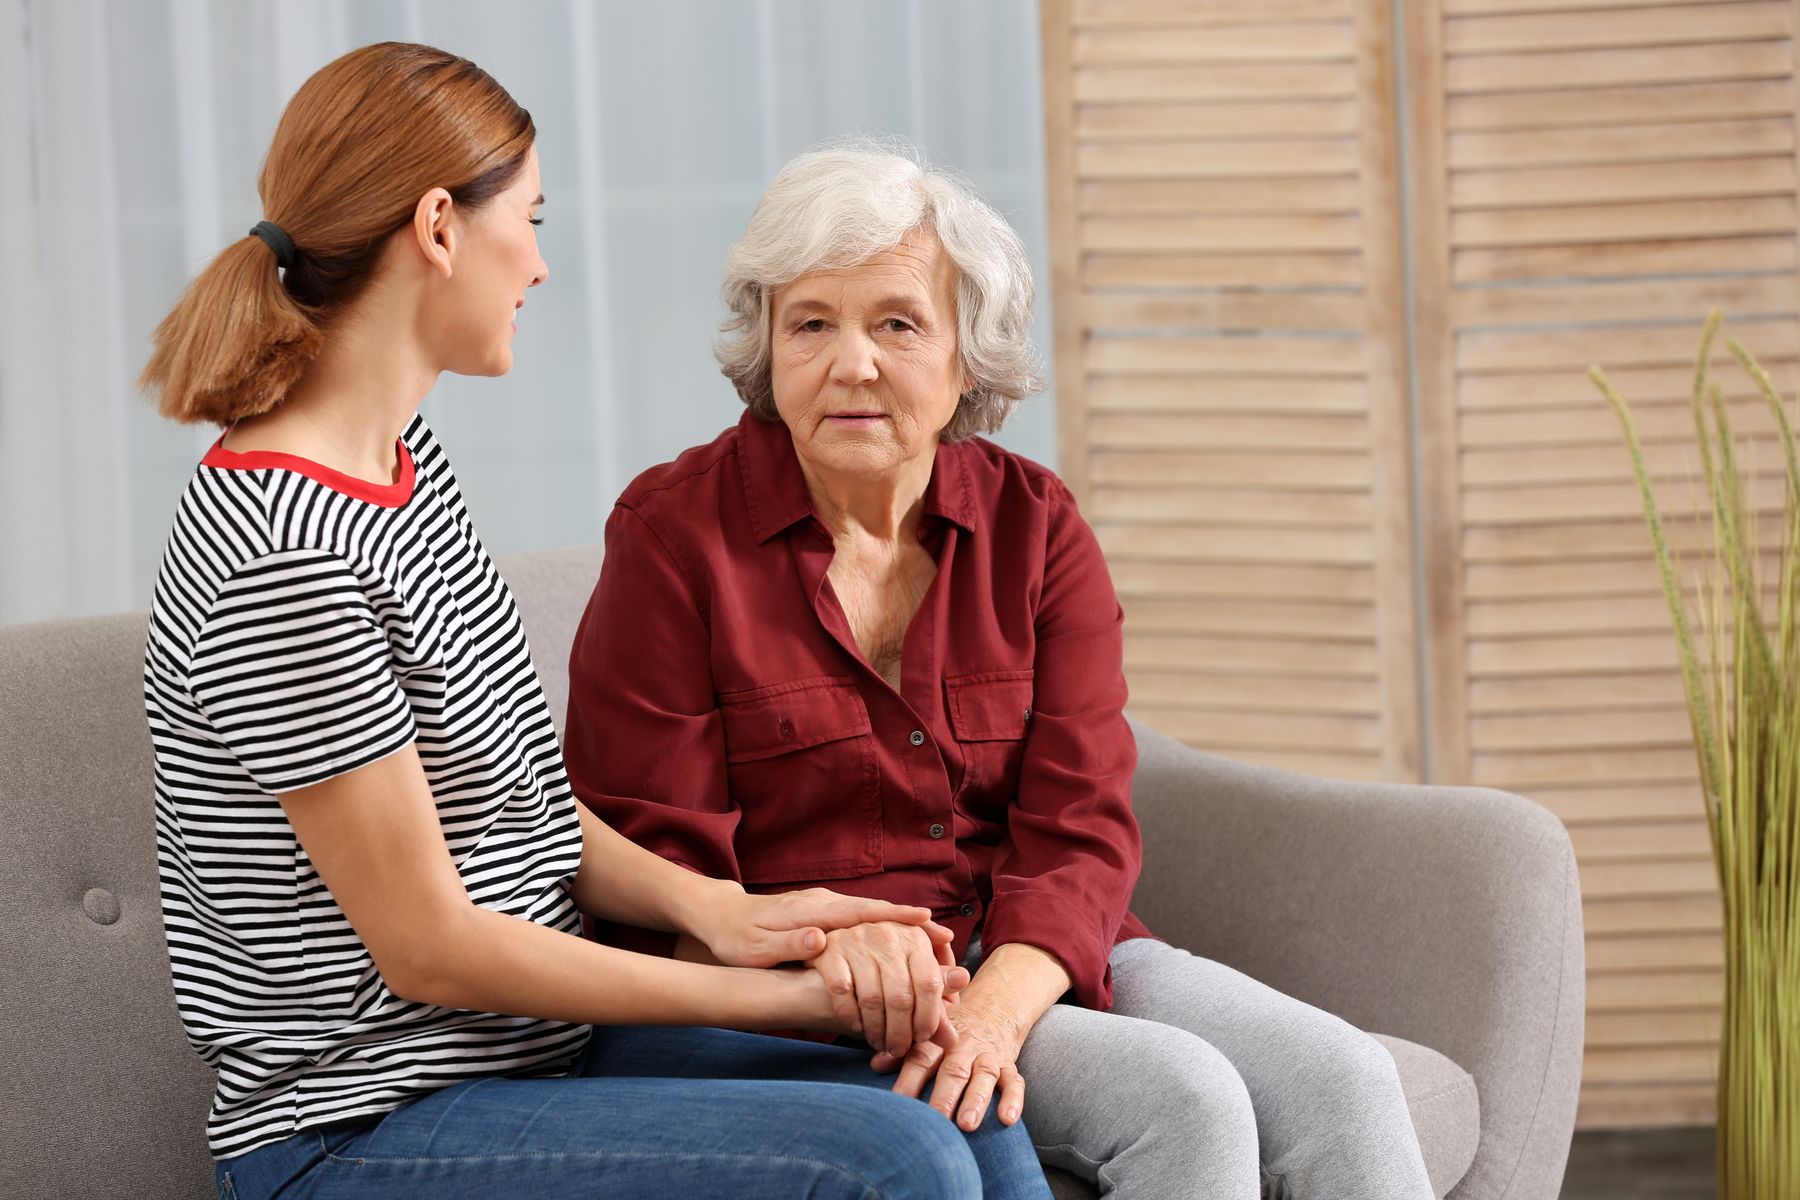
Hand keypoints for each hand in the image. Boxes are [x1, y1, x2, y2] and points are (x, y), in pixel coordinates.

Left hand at [697, 885, 946, 969]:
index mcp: (813, 911)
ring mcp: (826, 906)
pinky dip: (885, 929)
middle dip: (912, 924)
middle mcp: (825, 903)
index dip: (896, 918)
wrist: (720, 917)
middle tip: (947, 940)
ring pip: (872, 916)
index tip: (928, 921)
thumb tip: (822, 939)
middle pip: (877, 912)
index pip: (862, 912)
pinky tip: (902, 943)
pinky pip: (861, 921)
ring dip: (903, 928)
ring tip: (936, 945)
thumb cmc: (736, 939)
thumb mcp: (756, 948)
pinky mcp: (824, 914)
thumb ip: (789, 943)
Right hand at [808, 920, 966, 1058]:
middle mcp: (888, 935)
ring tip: (880, 1044)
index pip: (929, 984)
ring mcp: (858, 941)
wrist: (833, 937)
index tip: (924, 1037)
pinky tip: (857, 1026)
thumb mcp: (915, 969)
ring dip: (876, 1030)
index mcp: (916, 938)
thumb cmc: (885, 959)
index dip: (929, 1017)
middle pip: (900, 996)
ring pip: (872, 999)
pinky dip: (850, 1015)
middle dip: (901, 1032)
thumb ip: (936, 998)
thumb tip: (954, 1036)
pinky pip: (842, 992)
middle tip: (899, 1049)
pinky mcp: (831, 951)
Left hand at [872, 994, 1027, 1130]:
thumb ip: (904, 1051)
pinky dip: (1014, 1099)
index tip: (897, 1104)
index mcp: (938, 1041)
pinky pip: (1015, 1081)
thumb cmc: (951, 1031)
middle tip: (935, 1120)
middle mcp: (963, 1047)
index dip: (909, 1080)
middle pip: (953, 1070)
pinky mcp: (1009, 1064)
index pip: (921, 1059)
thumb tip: (876, 1065)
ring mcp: (987, 1055)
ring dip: (976, 1100)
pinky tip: (1008, 1119)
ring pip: (984, 1076)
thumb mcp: (928, 1035)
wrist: (993, 1006)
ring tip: (967, 1124)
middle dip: (944, 1096)